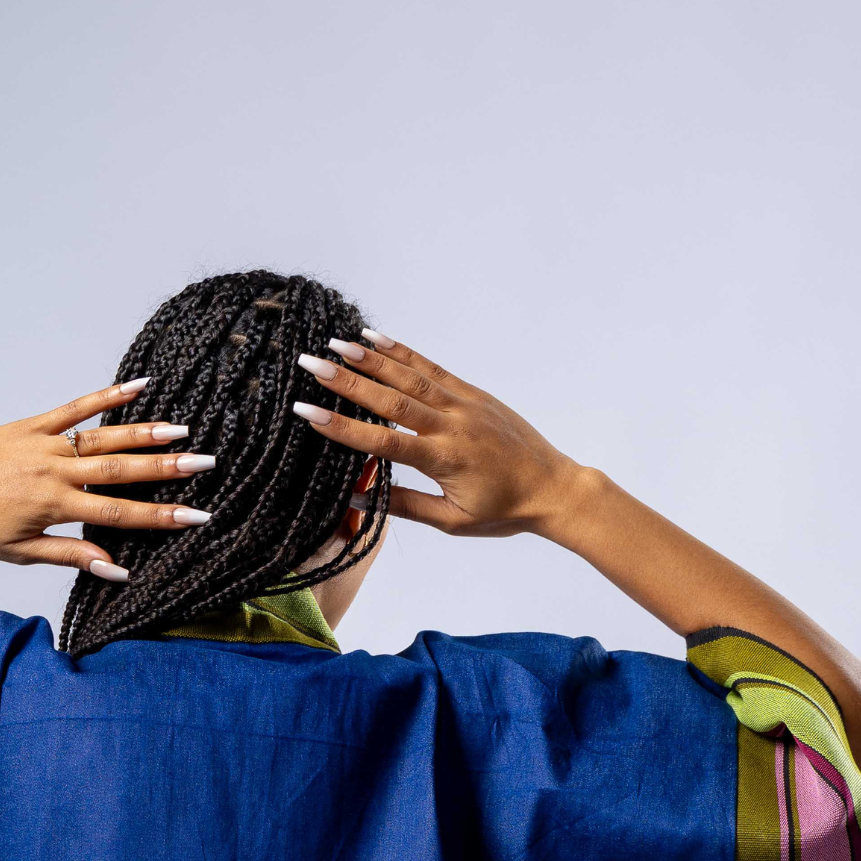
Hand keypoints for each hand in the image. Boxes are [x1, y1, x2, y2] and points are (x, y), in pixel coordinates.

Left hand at [0, 379, 216, 580]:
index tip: (196, 515)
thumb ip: (70, 556)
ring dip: (145, 433)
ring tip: (182, 431)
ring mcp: (46, 444)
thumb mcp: (22, 552)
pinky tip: (139, 387)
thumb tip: (115, 568)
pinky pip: (75, 408)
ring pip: (104, 438)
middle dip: (166, 470)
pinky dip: (107, 396)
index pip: (119, 514)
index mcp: (56, 507)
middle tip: (206, 464)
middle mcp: (56, 473)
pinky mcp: (33, 425)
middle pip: (121, 471)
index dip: (160, 516)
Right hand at [291, 336, 588, 541]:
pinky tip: (377, 338)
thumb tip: (361, 498)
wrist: (552, 487)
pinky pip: (432, 369)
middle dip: (348, 382)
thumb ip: (407, 507)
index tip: (308, 412)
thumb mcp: (454, 521)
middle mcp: (452, 424)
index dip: (343, 428)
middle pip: (391, 399)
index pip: (384, 442)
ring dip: (371, 359)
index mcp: (445, 459)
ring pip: (410, 376)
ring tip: (335, 344)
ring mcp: (463, 404)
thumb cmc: (503, 511)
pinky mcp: (471, 393)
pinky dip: (404, 352)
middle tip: (311, 365)